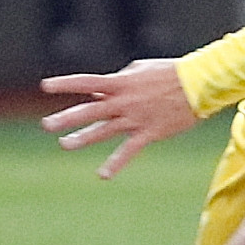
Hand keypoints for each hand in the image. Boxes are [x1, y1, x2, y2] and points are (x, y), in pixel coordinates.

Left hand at [42, 57, 199, 179]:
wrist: (199, 84)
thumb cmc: (172, 72)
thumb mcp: (142, 69)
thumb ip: (121, 78)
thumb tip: (103, 87)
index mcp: (121, 83)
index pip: (86, 82)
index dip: (65, 84)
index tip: (45, 86)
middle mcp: (123, 101)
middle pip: (89, 110)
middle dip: (66, 118)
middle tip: (47, 125)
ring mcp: (134, 118)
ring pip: (103, 130)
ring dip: (82, 139)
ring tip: (65, 144)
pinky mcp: (148, 133)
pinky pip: (128, 150)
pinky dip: (115, 163)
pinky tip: (102, 175)